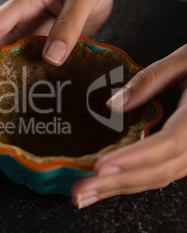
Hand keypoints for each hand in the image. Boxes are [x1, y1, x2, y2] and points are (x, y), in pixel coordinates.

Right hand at [0, 0, 129, 76]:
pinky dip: (26, 78)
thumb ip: (68, 25)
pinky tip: (24, 95)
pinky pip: (33, 63)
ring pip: (12, 58)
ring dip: (1, 77)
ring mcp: (36, 34)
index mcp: (25, 3)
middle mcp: (26, 20)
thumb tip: (52, 58)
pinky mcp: (49, 45)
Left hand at [72, 44, 186, 208]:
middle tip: (80, 191)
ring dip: (121, 188)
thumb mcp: (184, 61)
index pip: (168, 144)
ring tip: (86, 194)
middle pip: (160, 171)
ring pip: (160, 178)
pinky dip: (133, 180)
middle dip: (117, 184)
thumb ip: (150, 80)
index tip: (100, 167)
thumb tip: (113, 104)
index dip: (133, 158)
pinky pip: (162, 172)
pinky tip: (108, 184)